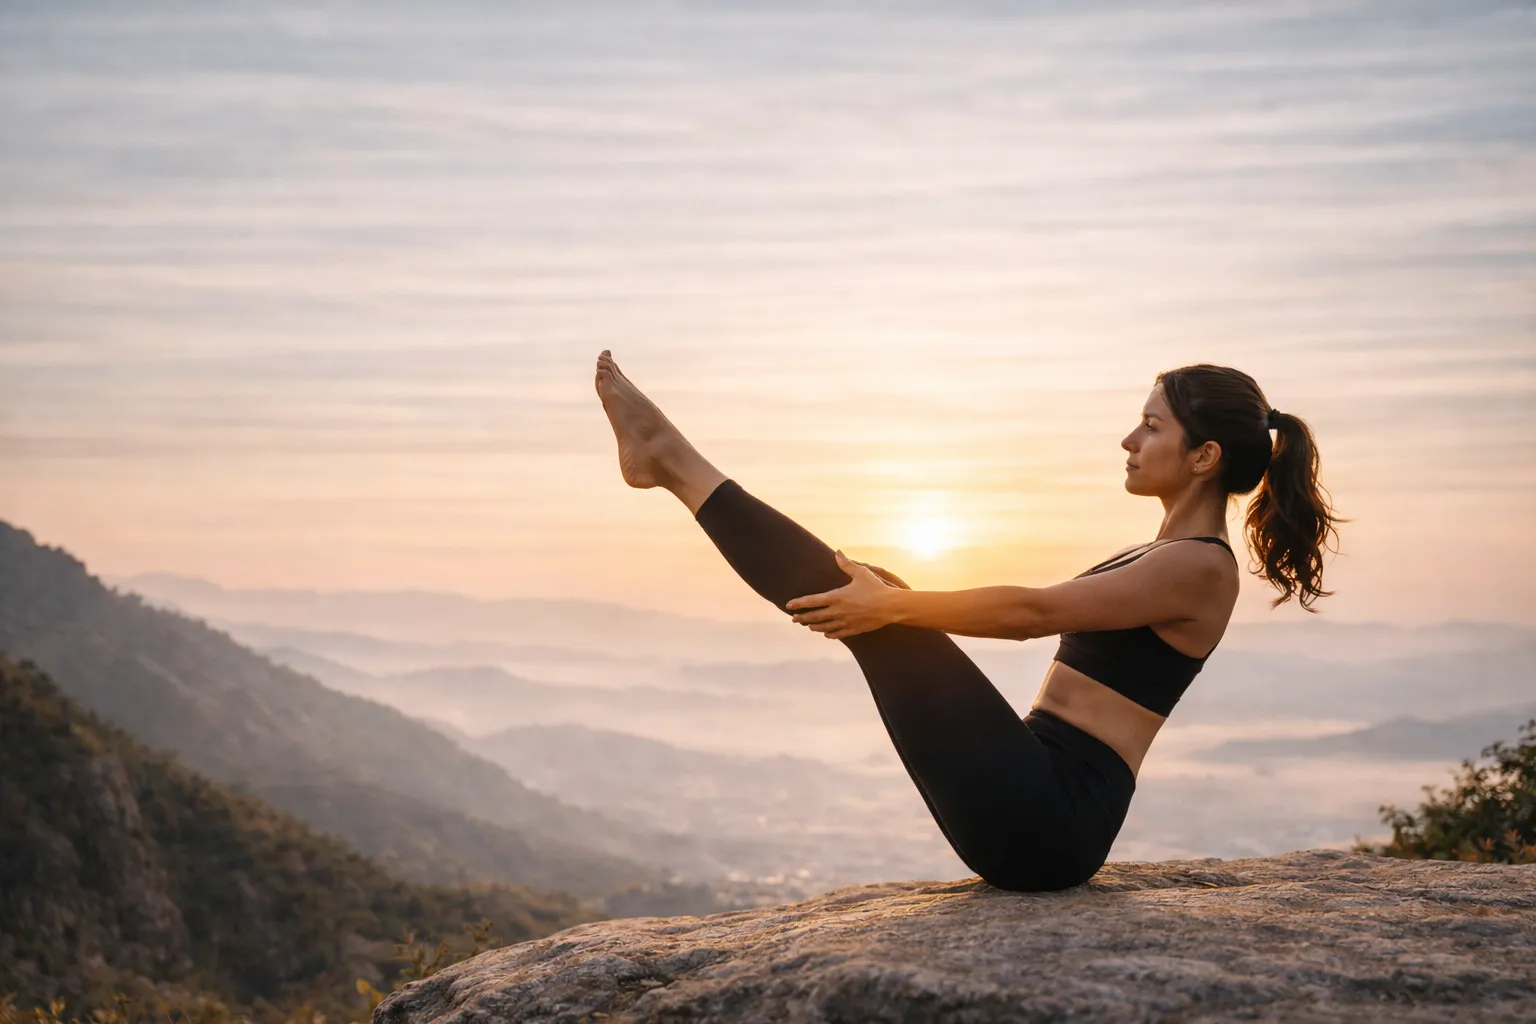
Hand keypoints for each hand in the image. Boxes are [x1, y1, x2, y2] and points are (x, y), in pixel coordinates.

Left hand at [786, 550, 900, 639]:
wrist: (891, 607)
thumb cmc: (876, 588)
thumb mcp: (861, 573)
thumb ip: (847, 564)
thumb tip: (837, 552)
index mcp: (837, 597)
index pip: (812, 601)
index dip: (799, 603)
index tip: (788, 605)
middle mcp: (838, 611)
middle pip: (814, 617)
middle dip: (802, 618)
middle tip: (794, 619)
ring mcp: (845, 622)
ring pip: (824, 627)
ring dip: (814, 626)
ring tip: (808, 626)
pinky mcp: (854, 630)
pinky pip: (837, 634)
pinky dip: (829, 633)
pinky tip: (826, 633)